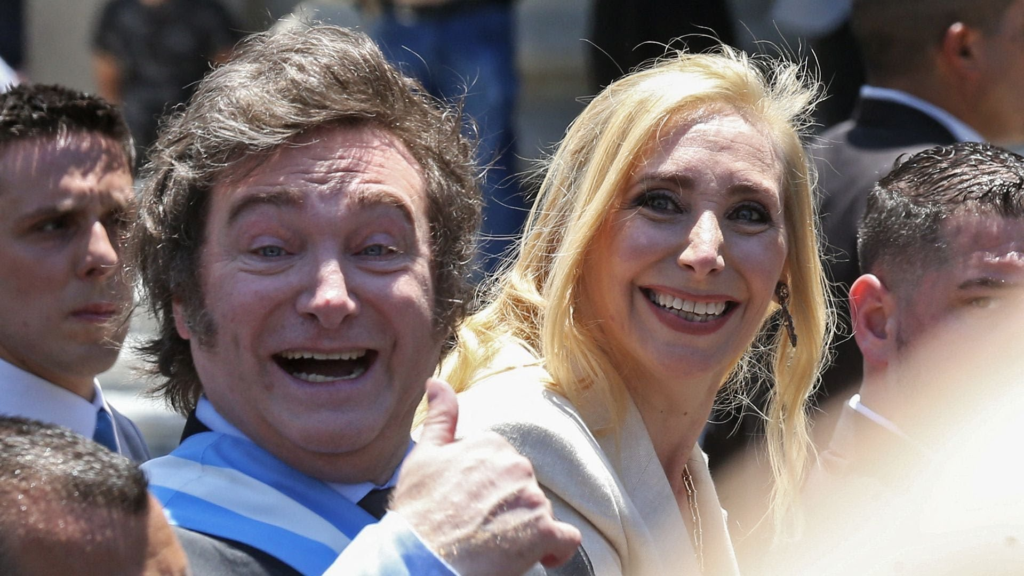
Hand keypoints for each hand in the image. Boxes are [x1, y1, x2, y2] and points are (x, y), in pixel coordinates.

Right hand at [391, 379, 581, 574]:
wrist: (420, 558)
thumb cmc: (418, 511)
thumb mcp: (423, 456)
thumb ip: (439, 417)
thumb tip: (437, 382)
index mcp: (491, 444)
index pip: (502, 464)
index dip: (487, 488)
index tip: (469, 504)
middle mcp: (517, 465)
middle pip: (522, 488)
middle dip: (506, 506)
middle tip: (478, 528)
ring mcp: (532, 498)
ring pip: (539, 512)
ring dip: (524, 528)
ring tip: (494, 546)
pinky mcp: (543, 531)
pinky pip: (566, 539)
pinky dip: (555, 549)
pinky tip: (536, 556)